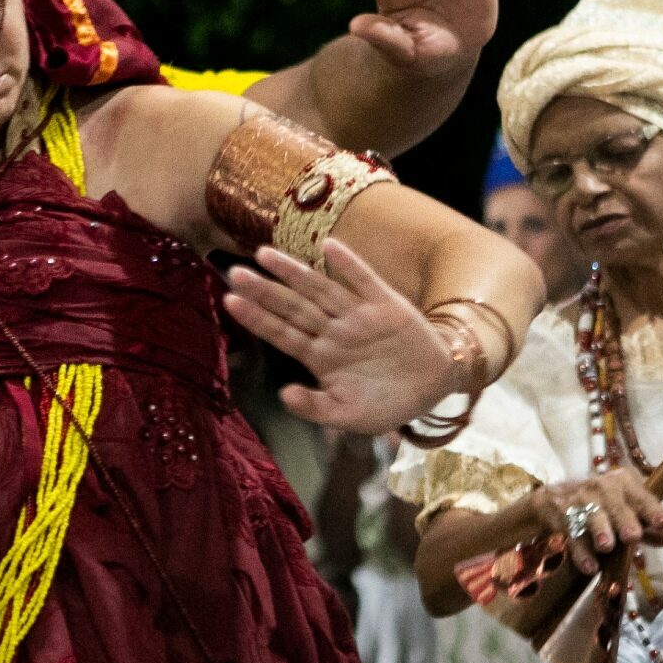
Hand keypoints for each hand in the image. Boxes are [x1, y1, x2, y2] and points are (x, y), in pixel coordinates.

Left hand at [223, 238, 455, 433]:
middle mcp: (333, 331)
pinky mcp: (386, 305)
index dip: (257, 318)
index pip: (282, 333)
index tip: (229, 301)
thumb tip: (284, 395)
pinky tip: (328, 246)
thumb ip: (315, 408)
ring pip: (320, 289)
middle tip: (234, 272)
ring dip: (294, 272)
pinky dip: (347, 264)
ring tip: (264, 254)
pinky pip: (364, 280)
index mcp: (320, 356)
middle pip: (293, 307)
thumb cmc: (385, 403)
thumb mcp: (347, 416)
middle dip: (265, 291)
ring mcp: (357, 316)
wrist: (432, 390)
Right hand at [519, 472, 662, 576]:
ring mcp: (579, 498)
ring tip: (606, 547)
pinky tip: (588, 566)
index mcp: (623, 482)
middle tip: (633, 537)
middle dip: (624, 520)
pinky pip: (572, 533)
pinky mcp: (561, 513)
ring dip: (600, 530)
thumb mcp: (625, 512)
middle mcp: (601, 486)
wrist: (555, 499)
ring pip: (591, 515)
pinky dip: (581, 551)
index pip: (641, 496)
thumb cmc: (602, 506)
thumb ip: (648, 526)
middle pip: (615, 503)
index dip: (652, 510)